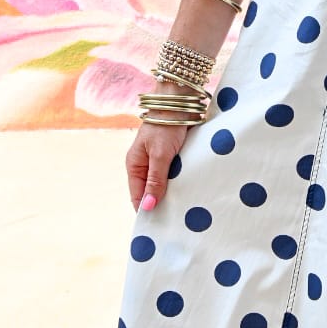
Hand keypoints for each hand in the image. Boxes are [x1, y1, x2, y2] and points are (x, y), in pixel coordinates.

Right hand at [125, 82, 198, 211]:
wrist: (180, 99)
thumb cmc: (166, 124)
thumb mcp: (160, 154)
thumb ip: (156, 180)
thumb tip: (148, 207)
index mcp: (134, 165)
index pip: (137, 197)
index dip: (146, 212)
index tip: (159, 228)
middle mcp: (145, 164)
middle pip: (151, 192)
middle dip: (161, 205)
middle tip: (176, 223)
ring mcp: (159, 159)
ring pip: (164, 184)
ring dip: (173, 194)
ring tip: (186, 211)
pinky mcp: (173, 154)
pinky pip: (175, 174)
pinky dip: (181, 183)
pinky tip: (192, 192)